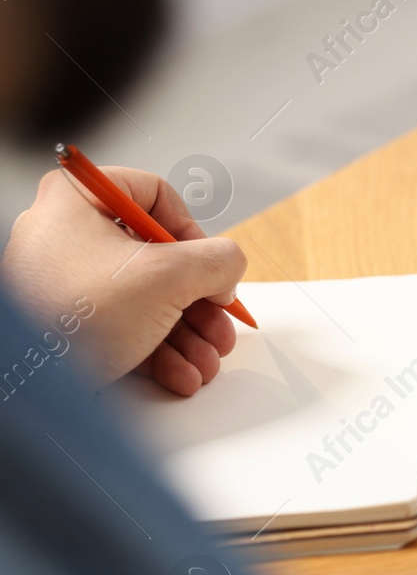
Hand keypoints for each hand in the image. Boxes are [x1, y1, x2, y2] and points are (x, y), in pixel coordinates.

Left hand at [0, 166, 247, 394]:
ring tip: (205, 362)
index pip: (154, 194)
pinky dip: (159, 351)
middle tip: (219, 326)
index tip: (209, 267)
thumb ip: (219, 261)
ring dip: (189, 335)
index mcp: (78, 199)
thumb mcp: (171, 275)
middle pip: (158, 258)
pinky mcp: (67, 322)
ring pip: (147, 299)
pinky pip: (124, 327)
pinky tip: (181, 374)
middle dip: (200, 304)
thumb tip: (229, 267)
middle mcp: (67, 234)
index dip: (192, 232)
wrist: (30, 380)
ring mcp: (66, 280)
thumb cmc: (80, 314)